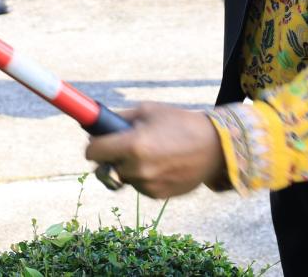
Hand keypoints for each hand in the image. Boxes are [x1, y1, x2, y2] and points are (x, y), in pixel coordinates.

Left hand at [84, 103, 225, 198]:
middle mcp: (137, 168)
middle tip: (124, 146)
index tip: (96, 143)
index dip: (92, 146)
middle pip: (105, 167)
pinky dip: (144, 176)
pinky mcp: (157, 195)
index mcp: (132, 144)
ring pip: (123, 177)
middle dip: (111, 157)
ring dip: (129, 167)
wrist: (215, 147)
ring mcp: (147, 184)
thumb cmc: (180, 123)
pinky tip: (163, 164)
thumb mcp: (148, 111)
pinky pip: (140, 185)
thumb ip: (120, 118)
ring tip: (152, 152)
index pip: (92, 152)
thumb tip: (96, 124)